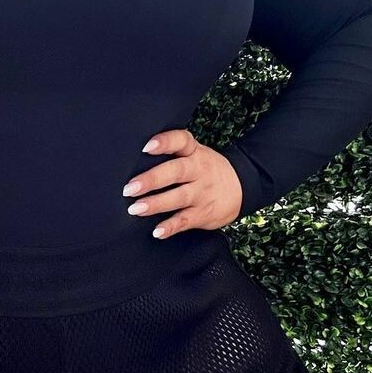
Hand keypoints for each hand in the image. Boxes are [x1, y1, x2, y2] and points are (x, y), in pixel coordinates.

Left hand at [122, 128, 242, 237]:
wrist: (241, 186)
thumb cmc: (205, 168)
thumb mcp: (195, 153)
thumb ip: (172, 152)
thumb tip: (132, 158)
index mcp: (194, 152)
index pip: (181, 141)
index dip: (165, 142)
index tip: (146, 147)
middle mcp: (199, 170)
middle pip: (176, 172)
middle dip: (152, 180)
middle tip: (129, 188)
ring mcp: (202, 193)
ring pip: (178, 197)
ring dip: (156, 204)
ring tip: (135, 208)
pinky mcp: (204, 213)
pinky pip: (186, 220)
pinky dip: (171, 226)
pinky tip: (158, 231)